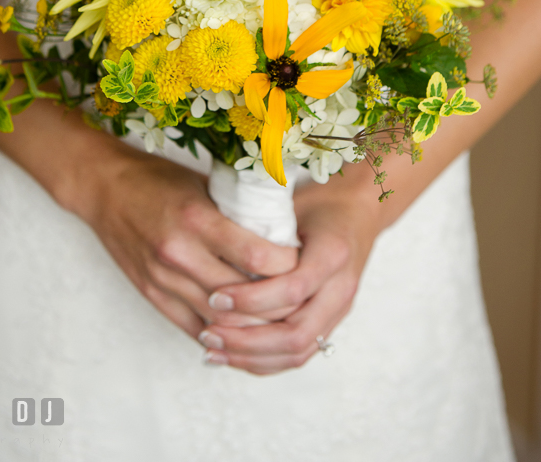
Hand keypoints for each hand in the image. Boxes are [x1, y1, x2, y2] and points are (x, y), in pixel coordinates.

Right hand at [72, 140, 298, 339]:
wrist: (104, 188)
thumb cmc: (157, 179)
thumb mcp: (203, 184)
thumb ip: (236, 211)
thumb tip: (282, 230)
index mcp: (197, 219)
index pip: (257, 257)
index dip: (288, 265)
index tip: (302, 259)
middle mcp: (179, 253)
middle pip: (242, 296)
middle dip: (276, 301)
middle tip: (299, 296)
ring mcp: (162, 279)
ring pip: (219, 320)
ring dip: (251, 324)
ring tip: (278, 317)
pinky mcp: (151, 294)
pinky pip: (193, 327)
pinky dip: (221, 333)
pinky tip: (242, 331)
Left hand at [198, 171, 380, 373]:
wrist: (357, 211)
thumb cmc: (317, 201)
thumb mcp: (291, 204)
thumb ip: (263, 226)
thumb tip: (214, 244)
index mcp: (333, 253)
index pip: (293, 289)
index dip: (252, 298)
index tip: (217, 296)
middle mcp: (341, 288)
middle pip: (296, 333)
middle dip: (247, 338)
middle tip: (208, 332)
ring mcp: (339, 310)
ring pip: (297, 351)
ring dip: (252, 356)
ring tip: (212, 350)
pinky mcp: (331, 323)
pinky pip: (299, 354)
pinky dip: (264, 362)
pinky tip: (232, 358)